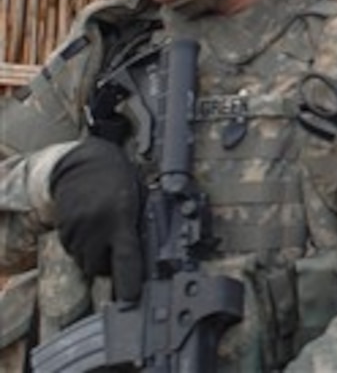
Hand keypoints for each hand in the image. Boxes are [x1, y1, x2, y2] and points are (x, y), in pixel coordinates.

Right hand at [50, 137, 143, 300]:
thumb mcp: (139, 199)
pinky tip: (91, 229)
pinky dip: (82, 248)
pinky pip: (73, 251)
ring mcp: (77, 229)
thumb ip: (140, 226)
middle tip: (118, 250)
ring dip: (95, 257)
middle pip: (100, 268)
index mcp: (121, 218)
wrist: (85, 162)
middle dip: (110, 267)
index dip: (129, 281)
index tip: (130, 299)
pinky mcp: (63, 229)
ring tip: (104, 234)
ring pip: (85, 262)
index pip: (126, 258)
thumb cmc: (120, 179)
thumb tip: (149, 257)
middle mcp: (96, 227)